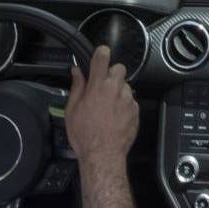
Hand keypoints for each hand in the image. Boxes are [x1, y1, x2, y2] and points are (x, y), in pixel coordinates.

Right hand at [66, 45, 137, 166]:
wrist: (103, 154)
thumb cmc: (84, 134)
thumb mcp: (72, 110)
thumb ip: (77, 87)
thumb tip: (76, 71)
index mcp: (98, 86)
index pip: (103, 57)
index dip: (102, 53)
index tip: (101, 54)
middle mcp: (116, 89)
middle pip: (120, 69)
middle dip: (112, 74)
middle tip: (103, 86)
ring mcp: (129, 100)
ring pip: (126, 86)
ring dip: (119, 91)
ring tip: (109, 107)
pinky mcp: (136, 112)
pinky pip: (132, 102)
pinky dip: (125, 106)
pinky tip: (116, 117)